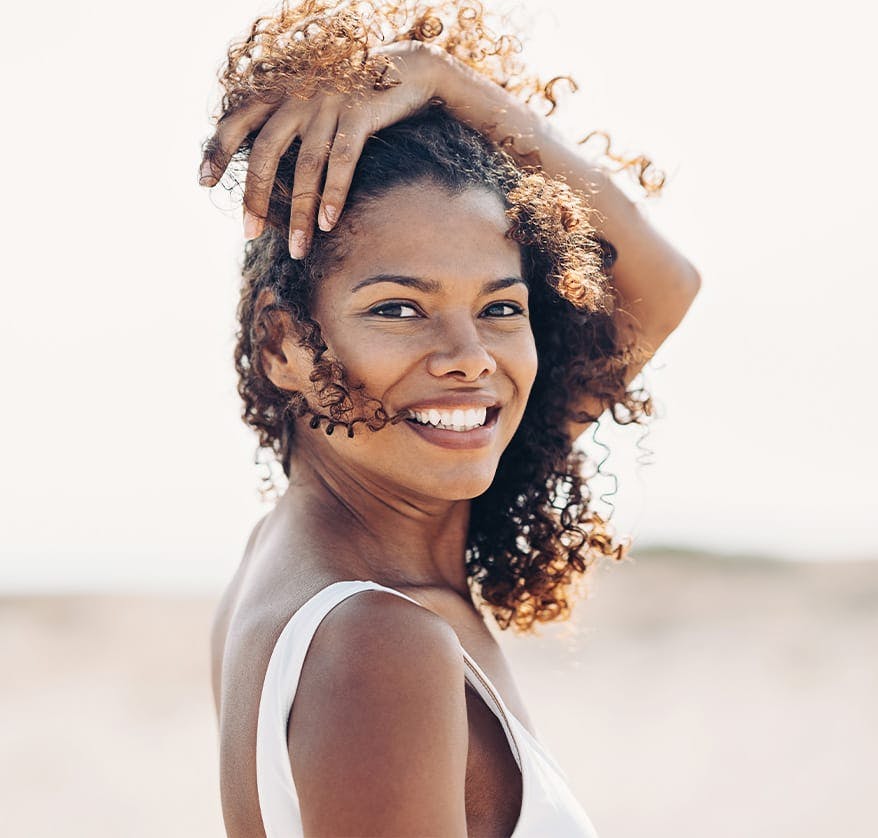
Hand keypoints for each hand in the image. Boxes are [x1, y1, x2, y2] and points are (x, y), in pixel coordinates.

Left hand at [199, 42, 449, 258]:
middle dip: (254, 196)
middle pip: (265, 151)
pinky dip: (334, 194)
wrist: (404, 69)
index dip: (217, 150)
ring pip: (306, 166)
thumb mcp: (313, 104)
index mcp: (282, 94)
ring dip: (299, 213)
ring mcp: (329, 104)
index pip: (237, 121)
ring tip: (298, 249)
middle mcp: (298, 96)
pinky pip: (343, 160)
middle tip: (249, 234)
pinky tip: (328, 223)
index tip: (203, 182)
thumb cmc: (354, 98)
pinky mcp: (360, 112)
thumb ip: (288, 125)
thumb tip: (264, 168)